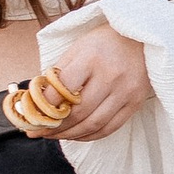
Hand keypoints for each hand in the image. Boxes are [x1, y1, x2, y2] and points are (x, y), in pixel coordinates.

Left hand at [37, 23, 152, 140]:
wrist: (142, 37)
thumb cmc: (104, 42)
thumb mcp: (77, 48)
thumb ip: (58, 73)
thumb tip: (37, 99)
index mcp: (91, 58)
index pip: (62, 89)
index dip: (43, 106)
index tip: (31, 114)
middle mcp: (110, 76)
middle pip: (78, 112)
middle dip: (53, 127)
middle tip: (37, 131)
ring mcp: (125, 92)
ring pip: (93, 124)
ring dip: (69, 135)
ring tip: (53, 135)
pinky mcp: (135, 103)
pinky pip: (109, 128)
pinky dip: (90, 136)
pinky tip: (76, 135)